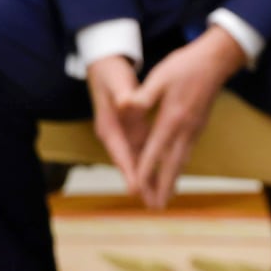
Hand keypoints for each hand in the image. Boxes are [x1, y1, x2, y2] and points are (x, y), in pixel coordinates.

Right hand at [86, 55, 149, 194]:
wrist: (105, 65)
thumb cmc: (110, 73)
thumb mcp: (116, 82)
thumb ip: (124, 94)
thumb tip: (127, 103)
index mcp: (109, 127)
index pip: (120, 153)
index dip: (130, 171)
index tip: (138, 189)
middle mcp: (115, 135)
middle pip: (129, 164)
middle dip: (141, 184)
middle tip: (155, 205)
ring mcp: (124, 134)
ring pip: (138, 160)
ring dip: (148, 178)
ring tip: (161, 198)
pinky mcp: (133, 129)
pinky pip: (145, 151)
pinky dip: (153, 163)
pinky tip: (166, 174)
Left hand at [122, 27, 245, 209]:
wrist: (217, 59)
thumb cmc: (186, 65)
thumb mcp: (160, 76)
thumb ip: (143, 96)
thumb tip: (125, 108)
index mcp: (173, 118)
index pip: (155, 150)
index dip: (144, 171)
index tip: (136, 189)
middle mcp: (186, 128)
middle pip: (173, 163)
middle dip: (163, 187)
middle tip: (156, 208)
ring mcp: (195, 128)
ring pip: (183, 160)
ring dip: (173, 180)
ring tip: (167, 198)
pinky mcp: (199, 124)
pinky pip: (187, 152)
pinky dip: (180, 166)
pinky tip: (177, 170)